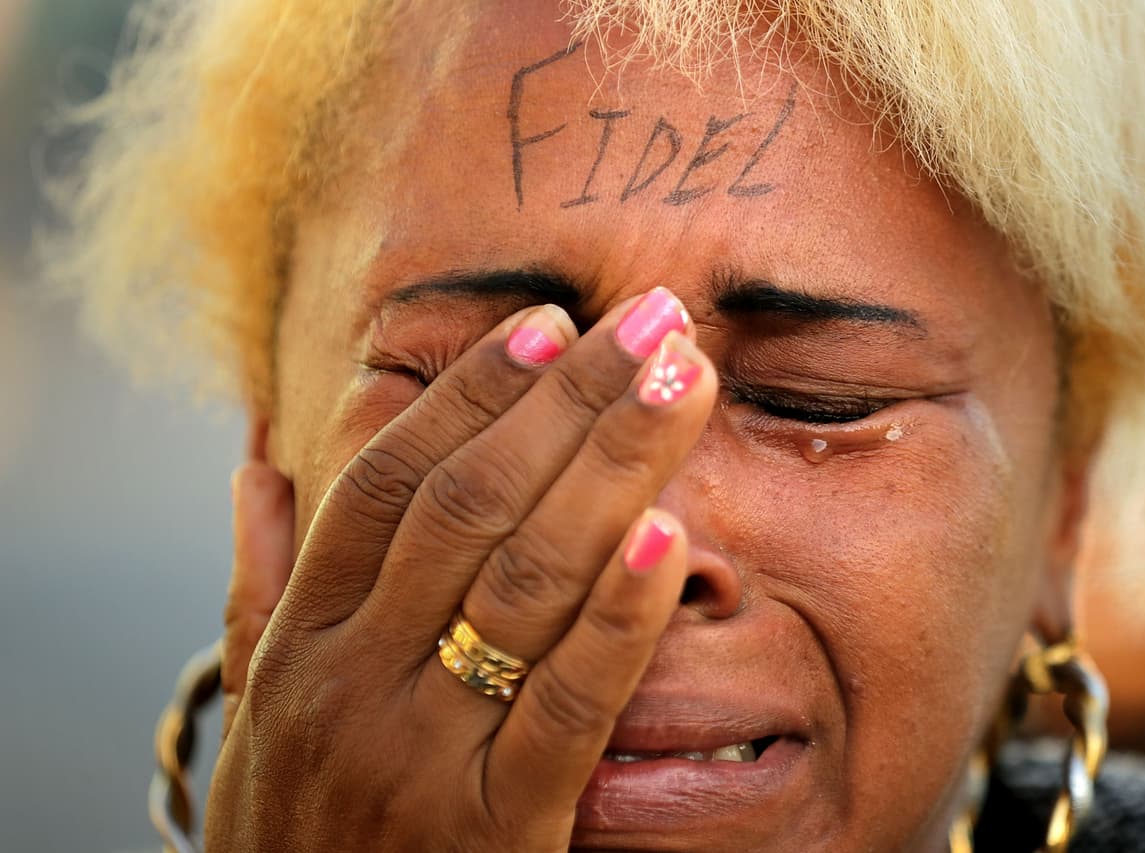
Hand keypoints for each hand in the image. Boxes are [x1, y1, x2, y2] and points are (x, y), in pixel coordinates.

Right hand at [208, 288, 715, 850]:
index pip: (388, 482)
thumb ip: (261, 587)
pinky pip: (568, 705)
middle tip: (652, 322)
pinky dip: (619, 614)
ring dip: (613, 467)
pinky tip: (670, 534)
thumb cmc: (299, 830)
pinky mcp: (495, 832)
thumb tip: (253, 470)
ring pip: (527, 579)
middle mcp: (352, 683)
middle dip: (571, 402)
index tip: (551, 326)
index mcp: (302, 643)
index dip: (471, 395)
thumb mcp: (258, 714)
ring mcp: (420, 757)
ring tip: (683, 385)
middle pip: (472, 503)